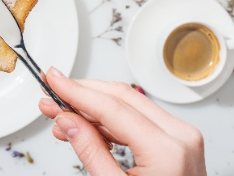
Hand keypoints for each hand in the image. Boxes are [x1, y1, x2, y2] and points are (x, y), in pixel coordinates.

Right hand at [39, 69, 206, 175]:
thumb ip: (90, 152)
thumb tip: (67, 120)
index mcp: (167, 151)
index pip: (112, 108)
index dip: (76, 92)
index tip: (53, 81)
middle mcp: (180, 136)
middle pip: (121, 97)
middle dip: (81, 93)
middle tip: (52, 91)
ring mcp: (181, 136)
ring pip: (128, 103)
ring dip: (91, 105)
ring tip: (60, 112)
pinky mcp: (177, 139)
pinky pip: (138, 117)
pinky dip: (108, 119)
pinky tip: (84, 122)